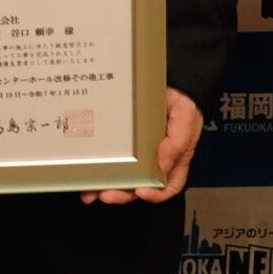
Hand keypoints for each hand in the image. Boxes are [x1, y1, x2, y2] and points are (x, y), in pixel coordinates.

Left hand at [88, 89, 203, 205]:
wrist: (170, 78)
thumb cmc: (181, 99)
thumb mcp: (185, 118)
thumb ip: (176, 143)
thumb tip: (160, 166)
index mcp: (174, 157)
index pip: (169, 185)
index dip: (156, 194)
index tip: (141, 192)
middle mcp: (155, 158)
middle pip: (140, 185)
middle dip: (122, 194)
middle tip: (106, 194)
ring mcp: (137, 151)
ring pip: (122, 177)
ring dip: (106, 186)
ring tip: (90, 191)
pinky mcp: (122, 141)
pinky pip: (110, 158)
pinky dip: (99, 168)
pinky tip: (87, 173)